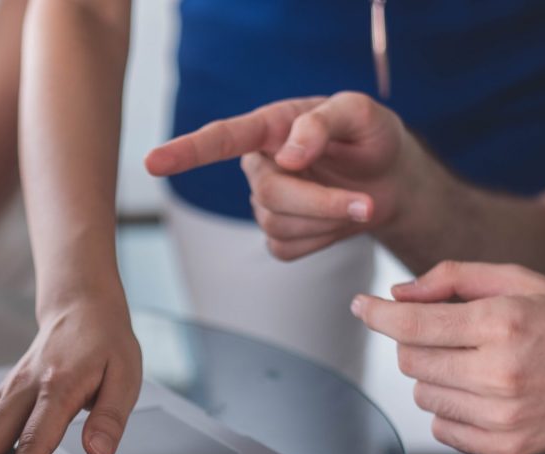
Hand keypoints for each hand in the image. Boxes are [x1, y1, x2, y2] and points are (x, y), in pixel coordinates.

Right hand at [145, 93, 418, 260]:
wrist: (391, 180)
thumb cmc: (371, 138)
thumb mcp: (361, 113)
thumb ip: (323, 122)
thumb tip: (288, 156)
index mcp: (270, 127)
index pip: (221, 139)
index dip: (185, 152)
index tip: (152, 163)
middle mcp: (260, 165)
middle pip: (269, 194)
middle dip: (320, 203)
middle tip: (366, 203)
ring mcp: (266, 203)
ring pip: (279, 225)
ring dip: (328, 220)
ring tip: (360, 202)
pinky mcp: (279, 236)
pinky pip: (288, 249)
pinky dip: (322, 240)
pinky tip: (337, 222)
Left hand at [351, 261, 544, 453]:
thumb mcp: (521, 281)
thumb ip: (453, 278)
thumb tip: (398, 294)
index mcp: (502, 324)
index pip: (412, 324)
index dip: (377, 314)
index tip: (361, 306)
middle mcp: (500, 373)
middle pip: (410, 360)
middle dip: (417, 342)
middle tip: (448, 335)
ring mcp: (503, 416)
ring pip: (422, 395)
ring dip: (435, 376)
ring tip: (475, 364)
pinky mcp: (506, 448)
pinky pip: (442, 429)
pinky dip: (450, 410)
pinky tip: (482, 393)